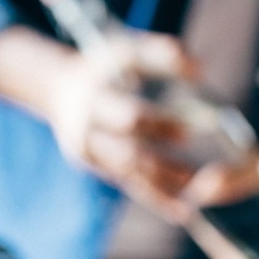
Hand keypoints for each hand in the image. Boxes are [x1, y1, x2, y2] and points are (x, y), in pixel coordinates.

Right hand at [46, 31, 202, 215]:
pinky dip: (155, 197)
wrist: (57, 90)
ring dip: (163, 183)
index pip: (130, 112)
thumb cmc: (103, 65)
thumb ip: (161, 52)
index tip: (191, 130)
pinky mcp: (95, 165)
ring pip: (129, 171)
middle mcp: (87, 125)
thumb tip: (200, 71)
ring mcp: (88, 150)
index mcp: (95, 93)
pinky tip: (181, 210)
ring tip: (196, 191)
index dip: (160, 122)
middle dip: (162, 154)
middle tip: (196, 163)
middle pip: (128, 146)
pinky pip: (128, 184)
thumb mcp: (125, 48)